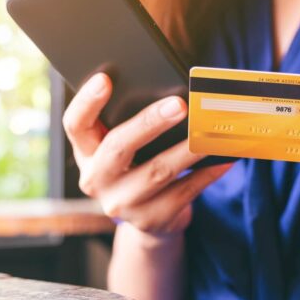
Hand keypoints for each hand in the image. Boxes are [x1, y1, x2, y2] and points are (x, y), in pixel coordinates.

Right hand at [62, 73, 231, 237]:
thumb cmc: (139, 166)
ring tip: (209, 131)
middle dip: (150, 123)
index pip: (75, 125)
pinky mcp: (151, 220)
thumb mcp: (124, 147)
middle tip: (180, 105)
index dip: (87, 102)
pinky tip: (224, 159)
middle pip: (118, 147)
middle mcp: (97, 179)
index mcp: (86, 153)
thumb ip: (132, 123)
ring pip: (157, 172)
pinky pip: (184, 192)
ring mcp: (122, 204)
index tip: (105, 78)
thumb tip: (173, 93)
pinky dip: (206, 174)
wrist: (150, 220)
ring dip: (187, 149)